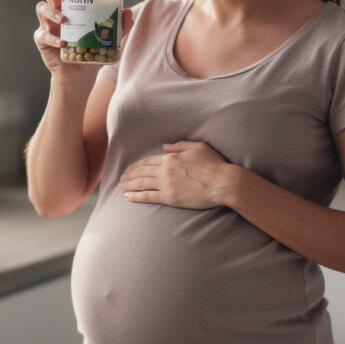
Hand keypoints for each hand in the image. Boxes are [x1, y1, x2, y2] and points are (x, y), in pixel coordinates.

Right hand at [34, 0, 133, 84]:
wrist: (80, 74)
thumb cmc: (92, 51)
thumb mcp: (109, 39)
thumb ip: (119, 26)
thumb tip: (128, 12)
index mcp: (72, 6)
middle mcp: (58, 11)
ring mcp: (48, 25)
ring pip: (41, 8)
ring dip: (52, 11)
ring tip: (65, 19)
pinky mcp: (42, 40)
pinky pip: (42, 34)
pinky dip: (52, 38)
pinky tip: (63, 43)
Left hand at [119, 141, 239, 208]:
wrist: (223, 182)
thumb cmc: (214, 164)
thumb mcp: (198, 147)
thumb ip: (180, 145)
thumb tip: (165, 146)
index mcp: (171, 158)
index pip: (148, 161)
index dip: (136, 165)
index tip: (129, 168)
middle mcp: (166, 170)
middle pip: (141, 172)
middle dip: (129, 175)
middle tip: (121, 178)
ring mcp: (167, 184)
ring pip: (141, 183)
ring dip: (129, 185)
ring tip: (121, 187)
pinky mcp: (170, 198)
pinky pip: (148, 196)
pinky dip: (136, 196)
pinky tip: (128, 196)